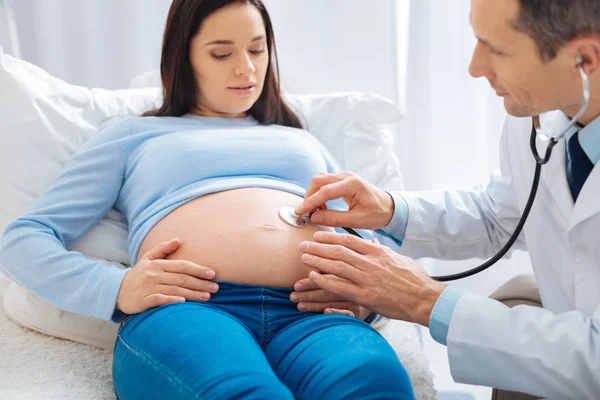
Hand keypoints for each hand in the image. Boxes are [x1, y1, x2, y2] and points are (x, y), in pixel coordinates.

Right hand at [116, 238, 218, 314]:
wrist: (116, 291)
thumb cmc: (137, 275)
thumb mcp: (147, 259)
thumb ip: (162, 249)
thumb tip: (178, 239)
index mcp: (158, 264)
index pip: (182, 265)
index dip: (198, 269)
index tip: (213, 273)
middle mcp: (154, 275)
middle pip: (181, 278)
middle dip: (200, 283)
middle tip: (215, 288)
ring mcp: (149, 287)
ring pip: (174, 290)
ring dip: (192, 294)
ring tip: (207, 297)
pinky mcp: (143, 300)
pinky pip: (159, 300)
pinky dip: (171, 300)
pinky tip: (183, 303)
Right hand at [294, 172, 393, 229]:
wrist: (389, 207)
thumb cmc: (377, 214)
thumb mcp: (356, 220)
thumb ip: (334, 219)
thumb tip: (313, 218)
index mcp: (352, 184)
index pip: (324, 191)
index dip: (310, 202)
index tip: (299, 212)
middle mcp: (347, 176)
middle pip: (318, 180)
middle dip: (309, 196)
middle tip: (306, 212)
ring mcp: (345, 176)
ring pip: (320, 180)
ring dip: (314, 194)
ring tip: (316, 211)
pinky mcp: (343, 180)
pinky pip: (325, 182)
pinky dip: (319, 193)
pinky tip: (322, 206)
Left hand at [298, 232, 446, 325]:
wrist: (425, 299)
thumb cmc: (413, 279)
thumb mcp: (398, 258)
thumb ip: (381, 250)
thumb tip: (371, 242)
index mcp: (378, 252)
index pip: (349, 239)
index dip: (330, 236)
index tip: (317, 235)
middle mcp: (370, 263)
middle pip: (338, 250)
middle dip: (318, 246)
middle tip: (302, 244)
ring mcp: (367, 279)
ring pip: (336, 266)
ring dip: (317, 260)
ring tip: (303, 257)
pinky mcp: (365, 296)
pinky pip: (340, 286)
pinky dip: (324, 280)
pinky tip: (313, 276)